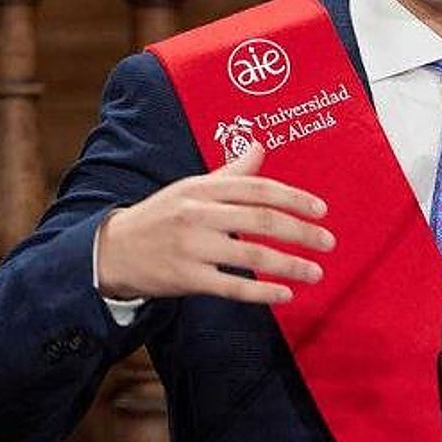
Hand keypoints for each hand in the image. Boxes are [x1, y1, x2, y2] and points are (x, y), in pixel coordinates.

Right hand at [96, 141, 333, 303]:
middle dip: (300, 231)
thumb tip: (260, 147)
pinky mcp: (186, 278)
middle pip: (261, 219)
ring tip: (316, 271)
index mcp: (203, 188)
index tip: (321, 210)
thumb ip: (230, 173)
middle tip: (328, 242)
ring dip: (289, 264)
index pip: (257, 188)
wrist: (113, 250)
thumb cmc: (161, 215)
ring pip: (251, 254)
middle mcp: (199, 214)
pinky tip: (286, 294)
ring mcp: (192, 247)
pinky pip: (231, 286)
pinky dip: (262, 292)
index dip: (293, 197)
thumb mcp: (192, 188)